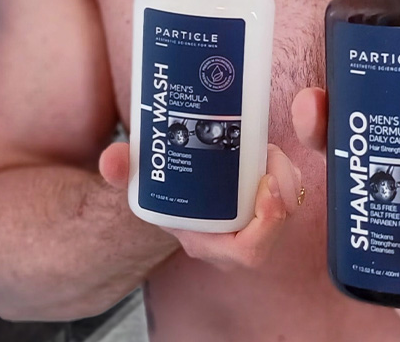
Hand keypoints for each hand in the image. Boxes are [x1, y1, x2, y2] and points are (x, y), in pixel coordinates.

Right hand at [99, 140, 301, 270]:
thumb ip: (122, 171)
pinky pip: (288, 191)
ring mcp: (254, 220)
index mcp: (210, 242)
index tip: (266, 184)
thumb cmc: (159, 192)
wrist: (171, 192)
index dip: (267, 221)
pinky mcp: (264, 201)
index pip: (250, 251)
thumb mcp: (139, 184)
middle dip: (282, 186)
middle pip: (278, 222)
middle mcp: (236, 237)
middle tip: (269, 154)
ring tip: (266, 148)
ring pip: (288, 203)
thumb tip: (111, 159)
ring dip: (285, 174)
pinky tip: (268, 148)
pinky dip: (285, 171)